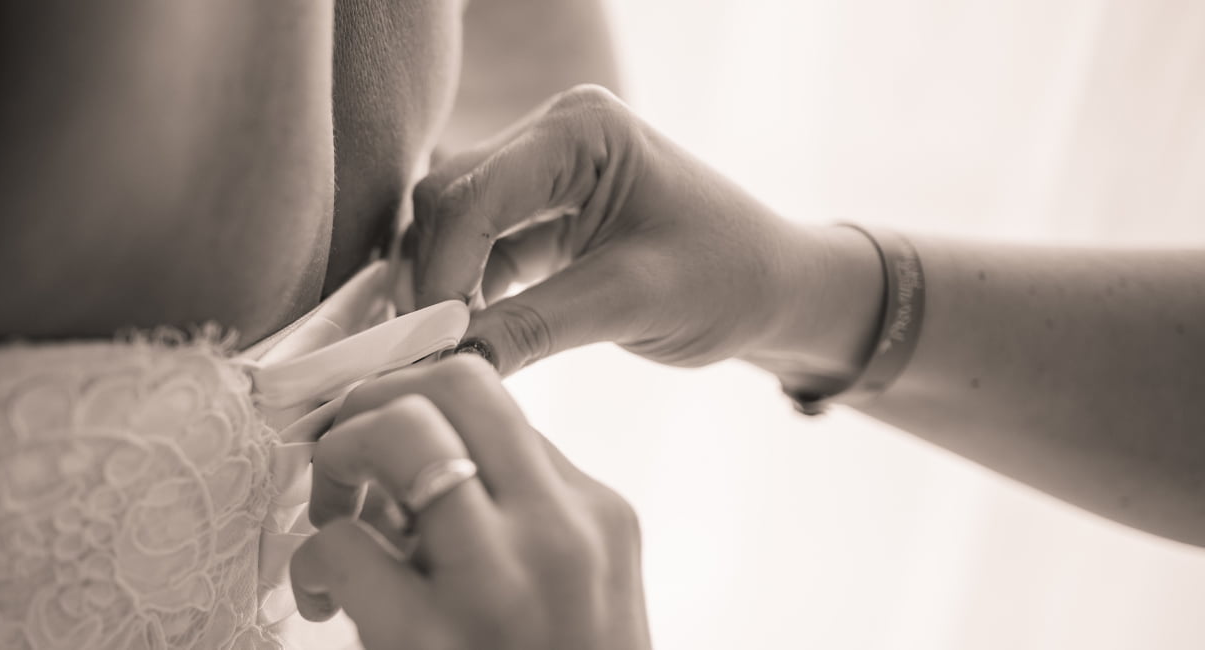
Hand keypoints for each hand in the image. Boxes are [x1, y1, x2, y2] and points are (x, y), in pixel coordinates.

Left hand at [289, 355, 649, 649]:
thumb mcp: (575, 589)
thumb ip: (517, 516)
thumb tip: (408, 458)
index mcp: (596, 514)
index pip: (491, 397)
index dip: (411, 401)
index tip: (376, 441)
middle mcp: (560, 531)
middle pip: (450, 382)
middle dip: (371, 402)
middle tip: (343, 459)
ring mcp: (500, 581)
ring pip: (397, 429)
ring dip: (338, 461)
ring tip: (333, 516)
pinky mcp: (431, 639)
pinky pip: (340, 543)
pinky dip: (313, 560)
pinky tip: (322, 600)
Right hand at [409, 84, 849, 374]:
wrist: (774, 289)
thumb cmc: (727, 280)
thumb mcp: (631, 303)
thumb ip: (533, 327)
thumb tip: (447, 364)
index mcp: (580, 129)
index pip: (474, 191)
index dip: (442, 270)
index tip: (430, 345)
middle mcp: (550, 133)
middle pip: (448, 200)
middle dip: (433, 279)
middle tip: (431, 355)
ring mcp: (540, 171)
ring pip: (450, 225)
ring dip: (443, 289)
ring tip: (449, 353)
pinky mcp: (536, 213)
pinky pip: (474, 249)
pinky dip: (464, 294)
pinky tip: (468, 340)